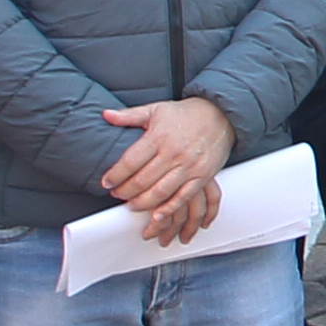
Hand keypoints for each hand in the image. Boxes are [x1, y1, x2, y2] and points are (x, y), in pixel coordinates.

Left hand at [99, 96, 234, 225]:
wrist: (220, 114)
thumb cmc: (186, 114)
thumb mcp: (155, 109)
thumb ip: (129, 115)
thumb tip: (105, 115)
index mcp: (159, 136)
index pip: (130, 161)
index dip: (115, 175)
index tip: (106, 182)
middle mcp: (174, 152)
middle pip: (142, 180)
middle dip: (125, 191)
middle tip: (117, 195)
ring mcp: (189, 166)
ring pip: (160, 192)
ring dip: (142, 203)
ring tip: (132, 205)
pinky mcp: (202, 176)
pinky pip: (183, 197)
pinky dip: (169, 209)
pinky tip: (157, 216)